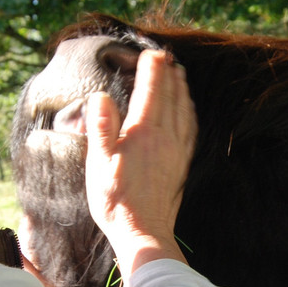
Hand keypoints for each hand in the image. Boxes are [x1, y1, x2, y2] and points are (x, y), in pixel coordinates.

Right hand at [85, 50, 196, 277]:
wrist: (143, 233)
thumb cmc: (116, 201)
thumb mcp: (98, 163)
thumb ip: (100, 127)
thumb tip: (100, 97)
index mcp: (142, 132)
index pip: (150, 91)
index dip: (152, 69)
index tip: (151, 53)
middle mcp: (164, 137)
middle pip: (171, 96)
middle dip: (169, 74)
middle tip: (167, 57)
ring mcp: (176, 151)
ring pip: (183, 111)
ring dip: (182, 90)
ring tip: (180, 75)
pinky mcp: (181, 165)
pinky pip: (190, 130)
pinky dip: (189, 113)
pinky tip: (187, 112)